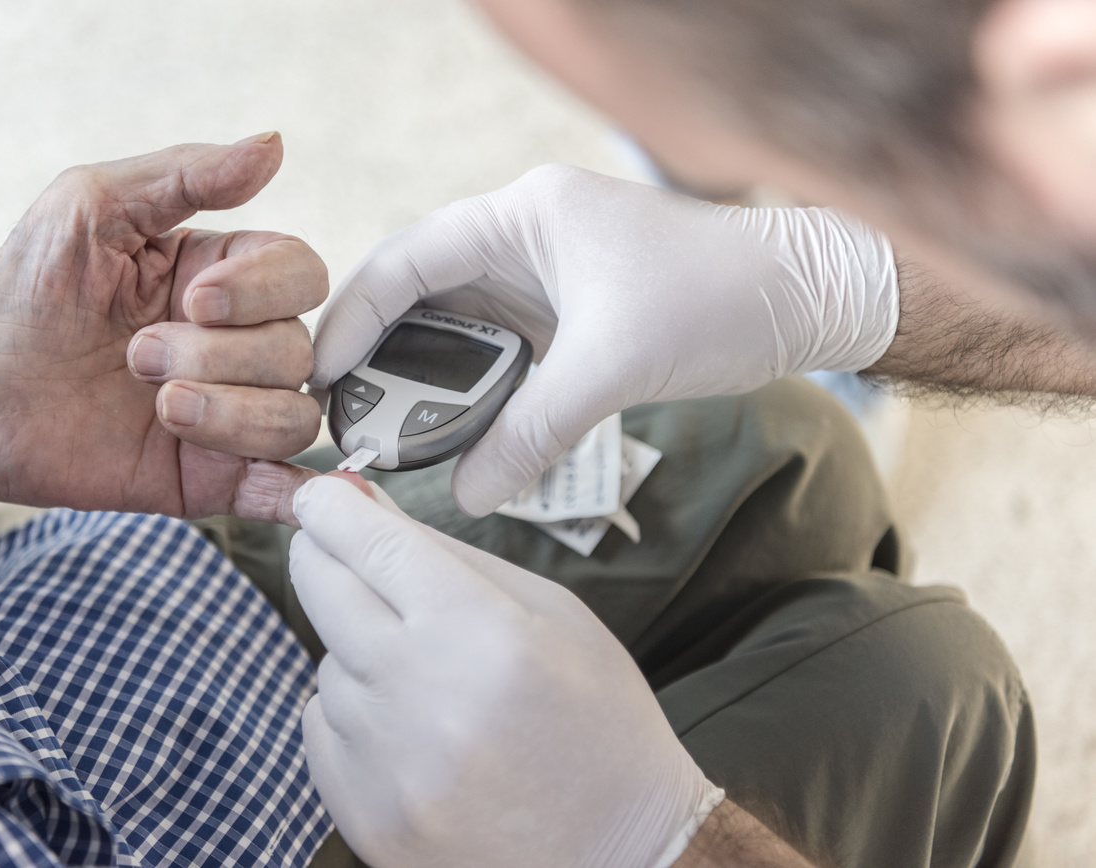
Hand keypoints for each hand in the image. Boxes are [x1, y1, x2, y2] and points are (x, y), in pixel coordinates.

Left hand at [0, 136, 326, 521]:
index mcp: (224, 277)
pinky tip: (283, 491)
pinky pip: (280, 487)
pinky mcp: (209, 476)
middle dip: (217, 355)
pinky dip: (296, 493)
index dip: (261, 291)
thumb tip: (272, 146)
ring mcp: (229, 412)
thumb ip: (187, 174)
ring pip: (293, 416)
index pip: (302, 275)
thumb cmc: (24, 292)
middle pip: (297, 350)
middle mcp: (236, 345)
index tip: (192, 298)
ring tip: (157, 406)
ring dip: (228, 413)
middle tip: (138, 356)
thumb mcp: (93, 205)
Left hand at [289, 475, 724, 867]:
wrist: (617, 852)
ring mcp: (386, 765)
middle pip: (324, 591)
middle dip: (325, 556)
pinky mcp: (362, 814)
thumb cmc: (597, 720)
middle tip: (342, 548)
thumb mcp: (550, 613)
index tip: (320, 494)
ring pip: (326, 662)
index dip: (335, 508)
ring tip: (427, 673)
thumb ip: (449, 556)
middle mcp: (423, 698)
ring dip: (356, 648)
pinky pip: (321, 727)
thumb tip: (366, 507)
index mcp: (482, 635)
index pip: (375, 545)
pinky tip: (410, 725)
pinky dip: (353, 713)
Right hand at [311, 165, 897, 515]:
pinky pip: (499, 343)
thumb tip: (470, 496)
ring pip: (458, 319)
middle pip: (422, 288)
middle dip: (380, 349)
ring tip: (386, 426)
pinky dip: (473, 382)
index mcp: (523, 216)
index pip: (408, 259)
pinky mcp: (569, 307)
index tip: (320, 374)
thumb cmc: (716, 302)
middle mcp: (525, 234)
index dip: (354, 317)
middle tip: (344, 411)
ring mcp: (547, 270)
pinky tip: (454, 425)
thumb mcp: (611, 367)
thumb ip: (532, 433)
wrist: (803, 298)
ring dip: (425, 370)